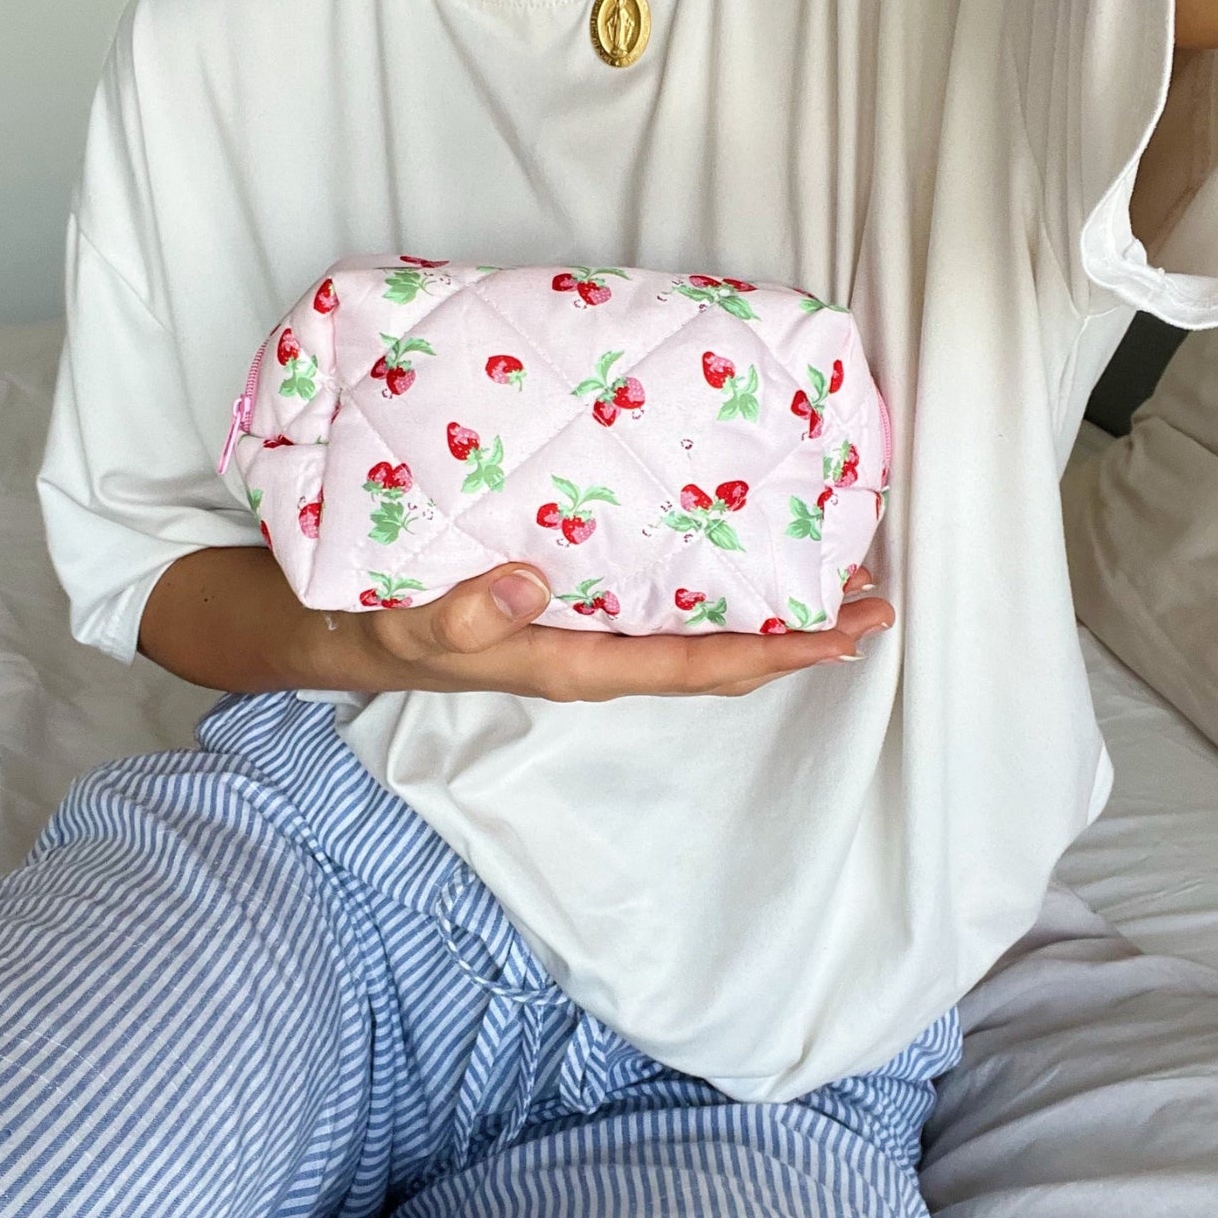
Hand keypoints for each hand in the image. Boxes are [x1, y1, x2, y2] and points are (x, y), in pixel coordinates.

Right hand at [308, 563, 894, 701]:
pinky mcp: (576, 598)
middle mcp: (598, 649)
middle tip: (871, 600)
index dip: (772, 655)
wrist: (347, 629)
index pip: (691, 667)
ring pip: (698, 627)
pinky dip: (715, 582)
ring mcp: (591, 626)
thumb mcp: (408, 626)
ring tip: (833, 574)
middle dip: (797, 636)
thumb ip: (461, 615)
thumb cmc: (381, 630)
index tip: (842, 634)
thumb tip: (532, 583)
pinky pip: (663, 596)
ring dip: (768, 609)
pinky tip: (736, 550)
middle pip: (717, 655)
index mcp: (573, 663)